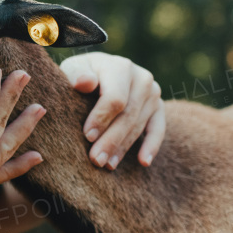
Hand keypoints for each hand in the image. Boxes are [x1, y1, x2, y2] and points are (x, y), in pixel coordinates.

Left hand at [60, 51, 164, 168]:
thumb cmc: (81, 75)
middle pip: (128, 115)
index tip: (87, 136)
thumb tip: (85, 82)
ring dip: (123, 147)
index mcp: (120, 67)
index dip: (101, 118)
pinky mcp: (159, 107)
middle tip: (96, 160)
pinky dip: (152, 146)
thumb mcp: (73, 70)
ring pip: (138, 125)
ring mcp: (153, 93)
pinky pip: (158, 129)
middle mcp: (141, 78)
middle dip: (111, 139)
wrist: (98, 74)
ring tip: (107, 164)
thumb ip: (77, 74)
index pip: (115, 97)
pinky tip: (143, 162)